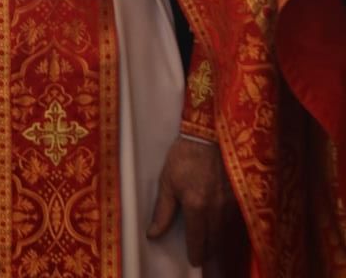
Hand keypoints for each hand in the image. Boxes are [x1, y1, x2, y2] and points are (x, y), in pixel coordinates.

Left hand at [147, 136, 236, 265]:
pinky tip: (222, 224)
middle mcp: (216, 209)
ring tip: (210, 241)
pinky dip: (226, 225)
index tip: (193, 260)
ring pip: (225, 231)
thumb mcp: (167, 180)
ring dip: (218, 239)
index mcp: (196, 207)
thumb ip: (162, 211)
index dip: (195, 254)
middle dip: (207, 249)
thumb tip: (152, 235)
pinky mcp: (239, 193)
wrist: (208, 132)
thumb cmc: (184, 155)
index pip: (197, 241)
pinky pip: (233, 218)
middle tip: (201, 251)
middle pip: (214, 241)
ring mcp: (230, 202)